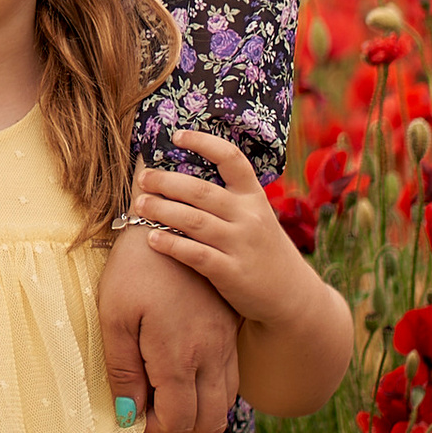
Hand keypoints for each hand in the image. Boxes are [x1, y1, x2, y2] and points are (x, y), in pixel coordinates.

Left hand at [97, 227, 240, 432]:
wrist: (169, 222)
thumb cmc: (133, 269)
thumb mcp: (114, 317)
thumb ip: (123, 371)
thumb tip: (128, 415)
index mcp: (179, 354)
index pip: (179, 420)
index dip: (155, 428)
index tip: (134, 414)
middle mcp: (210, 354)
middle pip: (209, 421)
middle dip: (179, 426)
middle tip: (149, 408)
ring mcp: (225, 343)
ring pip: (224, 403)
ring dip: (196, 410)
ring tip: (162, 390)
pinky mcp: (231, 331)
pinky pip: (230, 378)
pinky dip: (209, 389)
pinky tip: (180, 370)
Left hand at [131, 134, 353, 418]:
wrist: (292, 296)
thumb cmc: (264, 252)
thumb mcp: (257, 219)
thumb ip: (231, 201)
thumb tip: (185, 177)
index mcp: (255, 197)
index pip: (232, 159)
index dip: (204, 143)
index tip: (177, 136)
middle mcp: (250, 216)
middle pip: (202, 191)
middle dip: (168, 182)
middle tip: (142, 178)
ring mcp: (241, 245)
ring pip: (195, 221)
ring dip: (163, 211)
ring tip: (139, 205)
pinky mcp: (232, 273)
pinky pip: (196, 254)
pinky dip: (172, 245)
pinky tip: (152, 239)